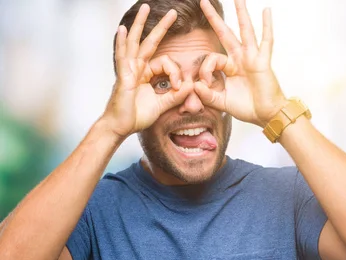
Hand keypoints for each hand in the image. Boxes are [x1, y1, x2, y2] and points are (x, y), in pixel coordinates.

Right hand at [102, 4, 193, 137]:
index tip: (179, 86)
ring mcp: (128, 70)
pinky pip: (122, 57)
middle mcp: (136, 68)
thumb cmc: (136, 116)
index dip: (176, 72)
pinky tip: (123, 29)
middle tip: (172, 12)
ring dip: (140, 24)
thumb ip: (176, 96)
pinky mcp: (123, 77)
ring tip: (144, 7)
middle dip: (160, 26)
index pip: (165, 62)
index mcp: (146, 73)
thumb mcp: (162, 105)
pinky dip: (122, 43)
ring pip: (135, 42)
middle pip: (149, 41)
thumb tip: (191, 86)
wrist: (120, 127)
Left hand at [196, 0, 286, 127]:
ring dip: (241, 13)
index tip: (205, 84)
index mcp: (230, 68)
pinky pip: (266, 41)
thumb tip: (194, 85)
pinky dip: (267, 26)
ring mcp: (252, 58)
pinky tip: (267, 11)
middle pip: (225, 33)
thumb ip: (207, 95)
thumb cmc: (248, 108)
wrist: (266, 115)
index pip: (211, 58)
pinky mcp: (263, 62)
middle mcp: (240, 59)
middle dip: (214, 18)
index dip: (205, 69)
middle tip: (203, 2)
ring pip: (245, 31)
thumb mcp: (221, 102)